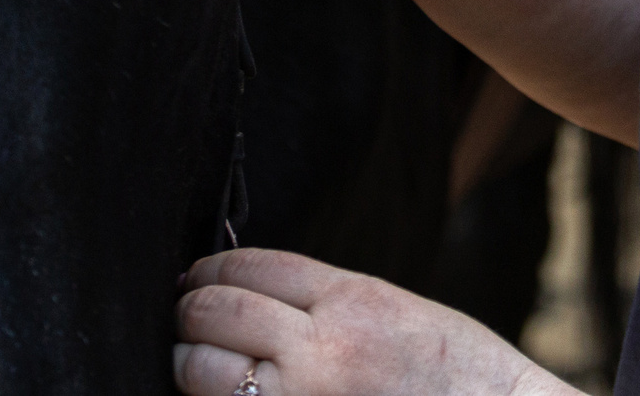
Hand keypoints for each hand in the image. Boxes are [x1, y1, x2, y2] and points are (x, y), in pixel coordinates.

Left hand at [175, 249, 567, 395]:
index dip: (210, 269)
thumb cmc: (454, 374)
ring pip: (201, 371)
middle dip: (190, 313)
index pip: (249, 265)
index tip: (197, 279)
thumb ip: (326, 301)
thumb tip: (255, 294)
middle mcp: (320, 348)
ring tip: (193, 364)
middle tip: (185, 319)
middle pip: (216, 311)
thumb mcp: (394, 311)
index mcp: (351, 299)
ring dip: (188, 364)